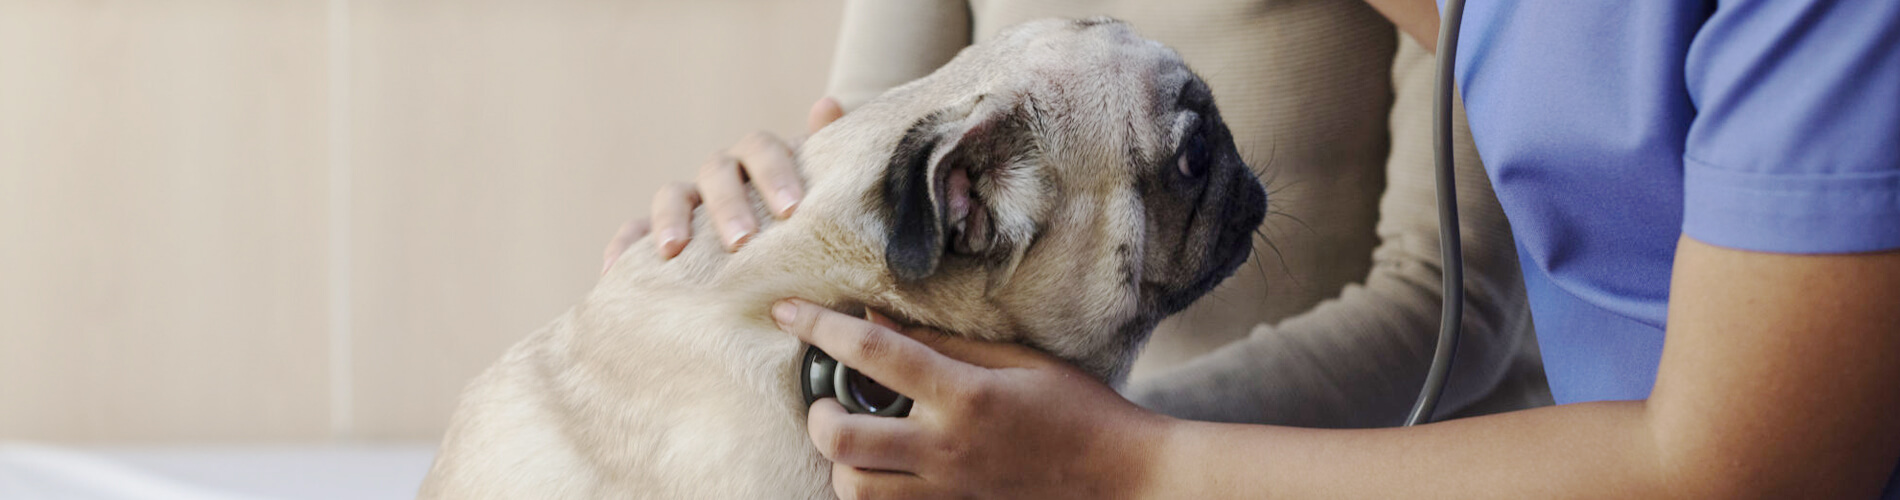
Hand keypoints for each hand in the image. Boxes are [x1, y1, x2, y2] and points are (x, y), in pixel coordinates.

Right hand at [601, 97, 846, 272]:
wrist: (782, 253)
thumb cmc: (806, 221)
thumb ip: (829, 156)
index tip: (792, 210)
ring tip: (672, 252)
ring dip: (670, 220)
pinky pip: (634, 231)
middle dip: (727, 205)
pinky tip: (615, 271)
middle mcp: (722, 174)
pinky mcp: (660, 232)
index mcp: (761, 161)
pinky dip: (624, 246)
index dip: (775, 174)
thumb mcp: (822, 191)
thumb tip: (827, 104)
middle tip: (741, 241)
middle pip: (717, 173)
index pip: (761, 150)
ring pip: (672, 195)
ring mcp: (689, 201)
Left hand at [770, 299, 1172, 498]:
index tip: (787, 311)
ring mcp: (947, 492)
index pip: (873, 354)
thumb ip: (941, 342)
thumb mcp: (1017, 360)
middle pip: (842, 437)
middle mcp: (947, 448)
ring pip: (854, 488)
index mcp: (965, 396)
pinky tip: (883, 466)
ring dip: (840, 460)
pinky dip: (871, 489)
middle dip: (818, 413)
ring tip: (855, 436)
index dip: (821, 327)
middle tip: (828, 398)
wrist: (1121, 478)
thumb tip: (874, 317)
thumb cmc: (1077, 410)